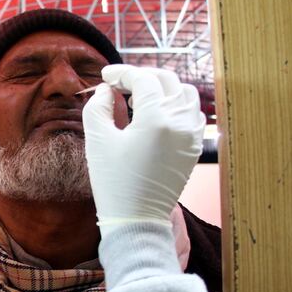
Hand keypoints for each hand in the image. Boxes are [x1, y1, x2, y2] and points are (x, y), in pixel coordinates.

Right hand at [82, 64, 205, 225]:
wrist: (136, 218)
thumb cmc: (113, 181)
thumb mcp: (97, 140)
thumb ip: (98, 107)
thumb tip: (106, 91)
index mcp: (156, 119)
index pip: (143, 79)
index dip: (122, 73)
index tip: (105, 76)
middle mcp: (180, 123)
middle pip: (167, 81)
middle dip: (142, 76)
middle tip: (120, 83)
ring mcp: (192, 135)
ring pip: (185, 94)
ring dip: (162, 88)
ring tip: (141, 97)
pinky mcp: (194, 147)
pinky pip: (193, 113)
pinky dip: (177, 105)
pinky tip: (158, 114)